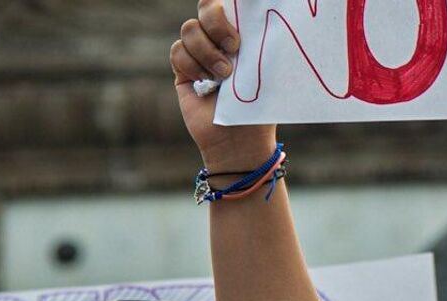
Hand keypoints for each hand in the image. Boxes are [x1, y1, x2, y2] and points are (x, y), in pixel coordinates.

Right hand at [171, 0, 276, 168]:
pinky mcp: (183, 69)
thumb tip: (268, 20)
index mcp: (245, 34)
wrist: (238, 141)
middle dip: (218, 23)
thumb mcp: (267, 74)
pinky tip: (205, 84)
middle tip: (235, 47)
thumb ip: (262, 46)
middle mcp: (220, 39)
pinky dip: (191, 65)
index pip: (229, 4)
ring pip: (189, 29)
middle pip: (207, 6)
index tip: (241, 26)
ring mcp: (200, 52)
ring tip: (224, 76)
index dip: (225, 4)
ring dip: (207, 51)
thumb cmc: (259, 108)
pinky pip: (177, 51)